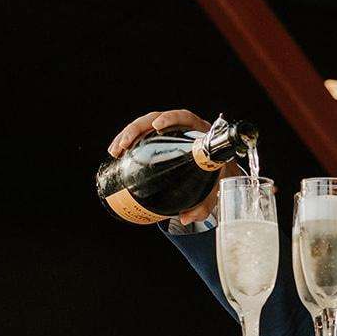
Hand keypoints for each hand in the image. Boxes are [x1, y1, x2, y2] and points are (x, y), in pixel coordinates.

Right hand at [106, 108, 239, 223]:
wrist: (221, 174)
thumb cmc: (219, 176)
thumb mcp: (215, 190)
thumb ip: (204, 205)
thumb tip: (185, 218)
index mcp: (199, 132)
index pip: (184, 117)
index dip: (170, 119)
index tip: (157, 126)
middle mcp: (183, 128)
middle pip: (155, 119)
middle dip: (136, 130)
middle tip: (124, 146)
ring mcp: (170, 132)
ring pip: (145, 127)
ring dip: (126, 136)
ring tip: (115, 152)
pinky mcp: (161, 139)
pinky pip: (143, 136)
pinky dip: (129, 143)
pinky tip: (118, 154)